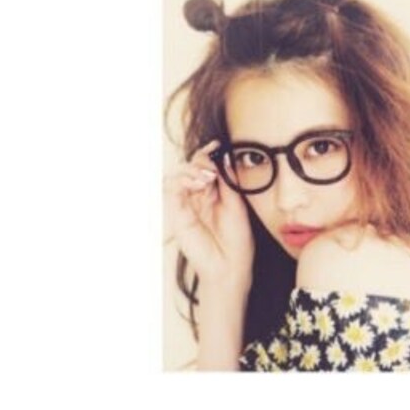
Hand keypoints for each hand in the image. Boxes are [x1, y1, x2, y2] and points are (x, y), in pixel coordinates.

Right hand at [164, 139, 253, 288]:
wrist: (230, 265)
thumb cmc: (237, 239)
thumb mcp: (237, 203)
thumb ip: (228, 180)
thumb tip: (224, 155)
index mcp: (214, 191)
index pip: (205, 165)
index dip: (209, 152)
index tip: (217, 144)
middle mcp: (198, 195)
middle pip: (191, 165)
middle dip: (201, 161)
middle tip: (212, 171)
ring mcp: (186, 204)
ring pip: (179, 174)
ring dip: (191, 169)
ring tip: (206, 178)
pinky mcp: (177, 213)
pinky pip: (171, 189)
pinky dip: (182, 181)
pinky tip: (196, 184)